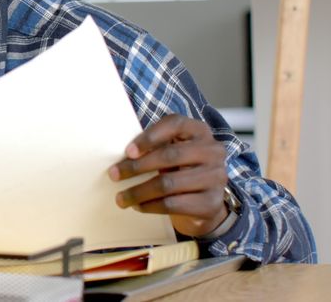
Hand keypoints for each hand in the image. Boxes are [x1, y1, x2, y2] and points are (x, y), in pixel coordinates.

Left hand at [108, 114, 228, 236]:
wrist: (205, 203)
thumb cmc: (181, 170)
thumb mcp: (172, 151)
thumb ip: (155, 146)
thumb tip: (122, 157)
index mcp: (199, 131)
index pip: (175, 124)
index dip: (150, 137)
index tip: (128, 152)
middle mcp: (213, 151)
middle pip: (170, 155)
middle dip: (137, 167)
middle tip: (114, 175)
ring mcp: (216, 177)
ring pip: (169, 183)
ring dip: (139, 192)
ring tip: (121, 198)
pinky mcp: (211, 203)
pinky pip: (173, 204)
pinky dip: (151, 206)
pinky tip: (139, 206)